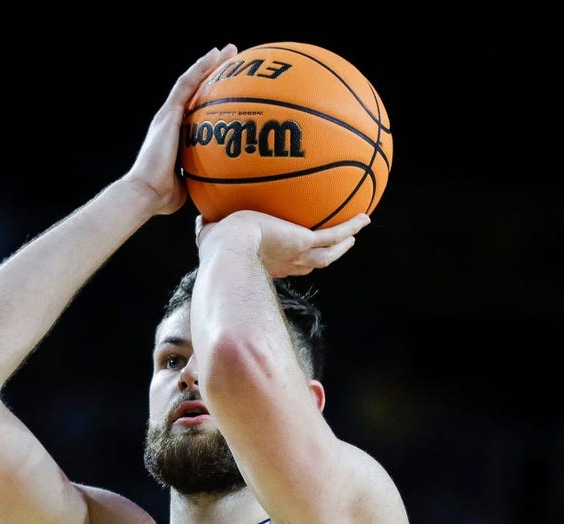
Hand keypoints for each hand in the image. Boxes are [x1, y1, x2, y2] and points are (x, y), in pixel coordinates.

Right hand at [124, 44, 237, 215]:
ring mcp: (167, 116)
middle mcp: (169, 121)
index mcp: (173, 136)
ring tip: (228, 50)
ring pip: (190, 81)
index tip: (226, 87)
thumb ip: (201, 179)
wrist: (145, 193)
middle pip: (193, 91)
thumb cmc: (162, 197)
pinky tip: (216, 55)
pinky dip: (201, 68)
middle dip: (212, 74)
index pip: (194, 110)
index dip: (209, 96)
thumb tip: (220, 187)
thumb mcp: (188, 184)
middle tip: (232, 61)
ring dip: (209, 64)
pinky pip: (186, 84)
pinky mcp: (168, 114)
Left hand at [196, 211, 370, 277]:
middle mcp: (285, 262)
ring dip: (343, 245)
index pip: (284, 264)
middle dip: (323, 257)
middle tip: (336, 248)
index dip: (293, 261)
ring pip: (328, 255)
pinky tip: (364, 217)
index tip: (297, 255)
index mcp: (266, 262)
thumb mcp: (210, 234)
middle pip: (310, 264)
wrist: (229, 244)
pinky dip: (350, 227)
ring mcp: (297, 253)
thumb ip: (206, 228)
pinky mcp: (305, 241)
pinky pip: (334, 235)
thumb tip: (199, 218)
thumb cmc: (216, 244)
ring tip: (356, 234)